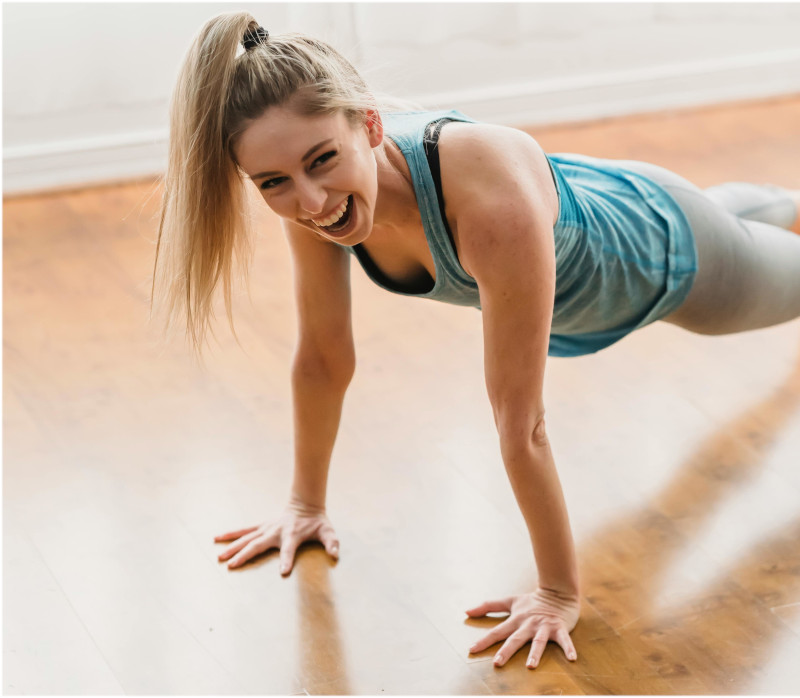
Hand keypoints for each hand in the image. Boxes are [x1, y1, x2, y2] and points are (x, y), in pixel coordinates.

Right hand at [214, 499, 338, 573]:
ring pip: (247, 538)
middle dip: (245, 555)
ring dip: (233, 547)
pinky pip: (243, 530)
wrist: (305, 505)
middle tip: (232, 566)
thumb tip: (335, 553)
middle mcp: (276, 531)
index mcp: (292, 535)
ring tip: (219, 557)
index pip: (289, 549)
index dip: (287, 559)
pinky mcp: (261, 526)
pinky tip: (217, 538)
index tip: (282, 571)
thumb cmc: (317, 522)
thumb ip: (332, 542)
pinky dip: (231, 534)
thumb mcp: (328, 531)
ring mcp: (266, 528)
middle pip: (258, 544)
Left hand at [466, 587, 578, 668]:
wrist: (557, 592)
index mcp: (516, 620)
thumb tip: (466, 611)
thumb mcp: (510, 602)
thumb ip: (489, 606)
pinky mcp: (560, 628)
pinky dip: (568, 648)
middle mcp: (528, 624)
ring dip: (535, 653)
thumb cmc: (532, 602)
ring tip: (531, 666)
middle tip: (497, 663)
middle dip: (506, 651)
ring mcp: (544, 626)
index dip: (484, 641)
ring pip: (539, 641)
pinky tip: (572, 659)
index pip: (497, 631)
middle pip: (515, 639)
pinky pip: (565, 640)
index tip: (472, 650)